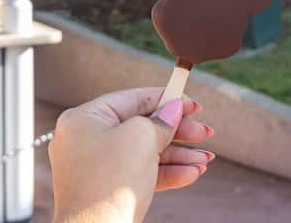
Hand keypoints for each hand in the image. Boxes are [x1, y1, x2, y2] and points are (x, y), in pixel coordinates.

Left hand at [49, 88, 214, 221]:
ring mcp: (96, 167)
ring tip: (205, 160)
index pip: (132, 99)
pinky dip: (166, 173)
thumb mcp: (140, 139)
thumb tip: (172, 109)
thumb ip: (159, 120)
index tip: (192, 104)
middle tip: (205, 133)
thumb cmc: (108, 184)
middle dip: (177, 131)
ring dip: (178, 156)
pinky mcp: (106, 191)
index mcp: (85, 119)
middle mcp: (86, 140)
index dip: (166, 98)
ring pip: (144, 153)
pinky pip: (140, 174)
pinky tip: (191, 174)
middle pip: (141, 127)